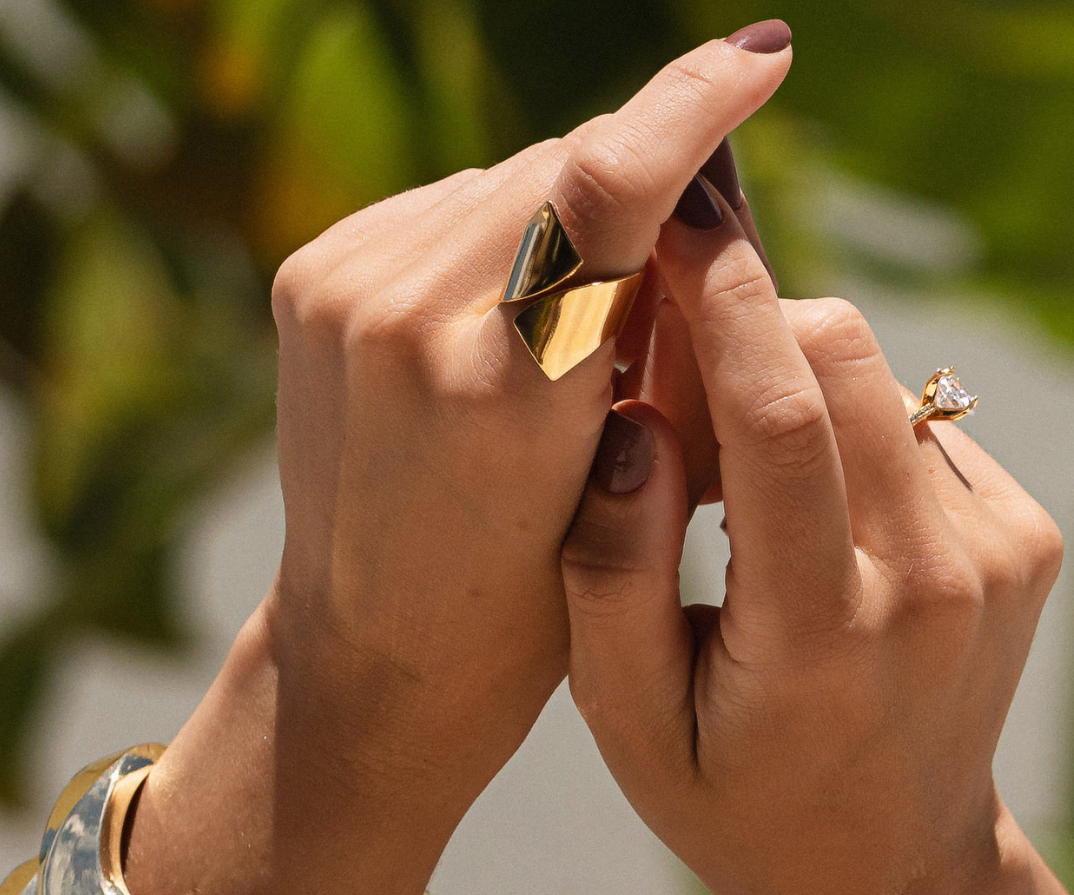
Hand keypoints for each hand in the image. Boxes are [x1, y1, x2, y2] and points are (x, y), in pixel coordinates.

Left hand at [124, 28, 793, 894]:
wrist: (374, 655)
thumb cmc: (537, 597)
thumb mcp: (630, 478)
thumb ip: (653, 333)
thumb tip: (690, 193)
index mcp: (507, 395)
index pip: (606, 185)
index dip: (692, 105)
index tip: (764, 56)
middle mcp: (408, 325)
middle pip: (562, 169)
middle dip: (631, 195)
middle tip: (658, 285)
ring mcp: (343, 293)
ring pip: (503, 179)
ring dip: (557, 220)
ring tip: (561, 337)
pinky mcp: (310, 276)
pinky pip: (443, 207)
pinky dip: (492, 240)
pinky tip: (495, 327)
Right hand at [560, 180, 1063, 894]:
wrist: (893, 876)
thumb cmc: (732, 799)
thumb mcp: (630, 724)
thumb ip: (613, 573)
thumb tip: (628, 423)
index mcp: (824, 633)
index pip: (782, 419)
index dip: (725, 300)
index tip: (671, 219)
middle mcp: (932, 581)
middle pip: (844, 357)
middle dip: (751, 321)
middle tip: (673, 366)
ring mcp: (997, 555)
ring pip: (882, 376)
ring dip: (797, 381)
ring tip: (737, 478)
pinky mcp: (1025, 536)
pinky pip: (918, 419)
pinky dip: (850, 433)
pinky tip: (813, 518)